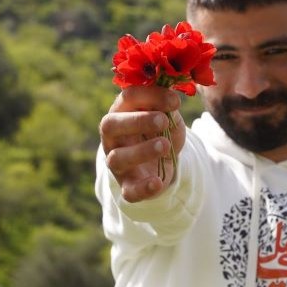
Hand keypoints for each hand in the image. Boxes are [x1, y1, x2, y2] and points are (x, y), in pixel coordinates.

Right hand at [99, 86, 186, 202]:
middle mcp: (112, 137)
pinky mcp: (127, 186)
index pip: (128, 98)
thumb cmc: (160, 132)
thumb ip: (168, 108)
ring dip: (142, 151)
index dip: (150, 95)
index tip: (175, 101)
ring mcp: (117, 162)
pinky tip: (157, 182)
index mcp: (121, 113)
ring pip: (117, 158)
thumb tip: (172, 100)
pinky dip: (143, 188)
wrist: (162, 162)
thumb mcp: (168, 116)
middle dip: (137, 121)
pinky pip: (129, 190)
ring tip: (165, 146)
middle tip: (163, 121)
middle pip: (110, 125)